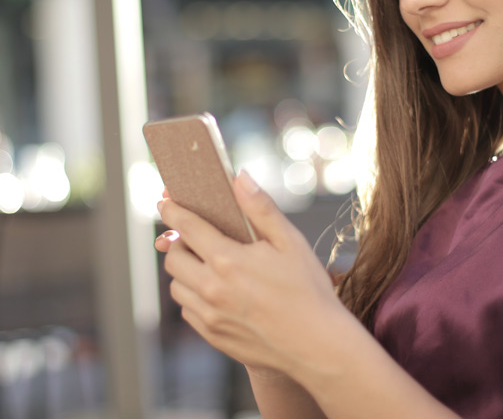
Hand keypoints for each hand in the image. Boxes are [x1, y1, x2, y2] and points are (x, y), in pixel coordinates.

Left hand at [154, 171, 345, 377]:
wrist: (317, 345)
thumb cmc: (309, 290)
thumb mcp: (291, 242)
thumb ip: (261, 208)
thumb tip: (240, 178)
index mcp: (229, 260)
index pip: (187, 228)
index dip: (173, 211)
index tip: (165, 203)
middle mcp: (211, 288)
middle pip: (173, 258)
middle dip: (179, 243)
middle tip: (195, 238)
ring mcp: (210, 315)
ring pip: (176, 286)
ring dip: (185, 271)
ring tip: (206, 265)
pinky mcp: (213, 336)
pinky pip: (187, 310)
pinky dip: (193, 296)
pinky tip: (216, 292)